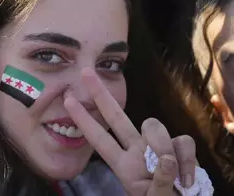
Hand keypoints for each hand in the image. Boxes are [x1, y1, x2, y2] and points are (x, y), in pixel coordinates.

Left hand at [65, 68, 196, 195]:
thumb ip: (158, 183)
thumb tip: (165, 159)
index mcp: (123, 165)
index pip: (99, 139)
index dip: (84, 121)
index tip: (68, 102)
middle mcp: (137, 150)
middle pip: (116, 117)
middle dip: (100, 94)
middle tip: (85, 72)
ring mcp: (158, 147)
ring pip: (153, 125)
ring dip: (162, 146)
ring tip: (172, 176)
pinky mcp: (180, 147)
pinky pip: (183, 141)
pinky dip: (187, 159)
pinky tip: (186, 178)